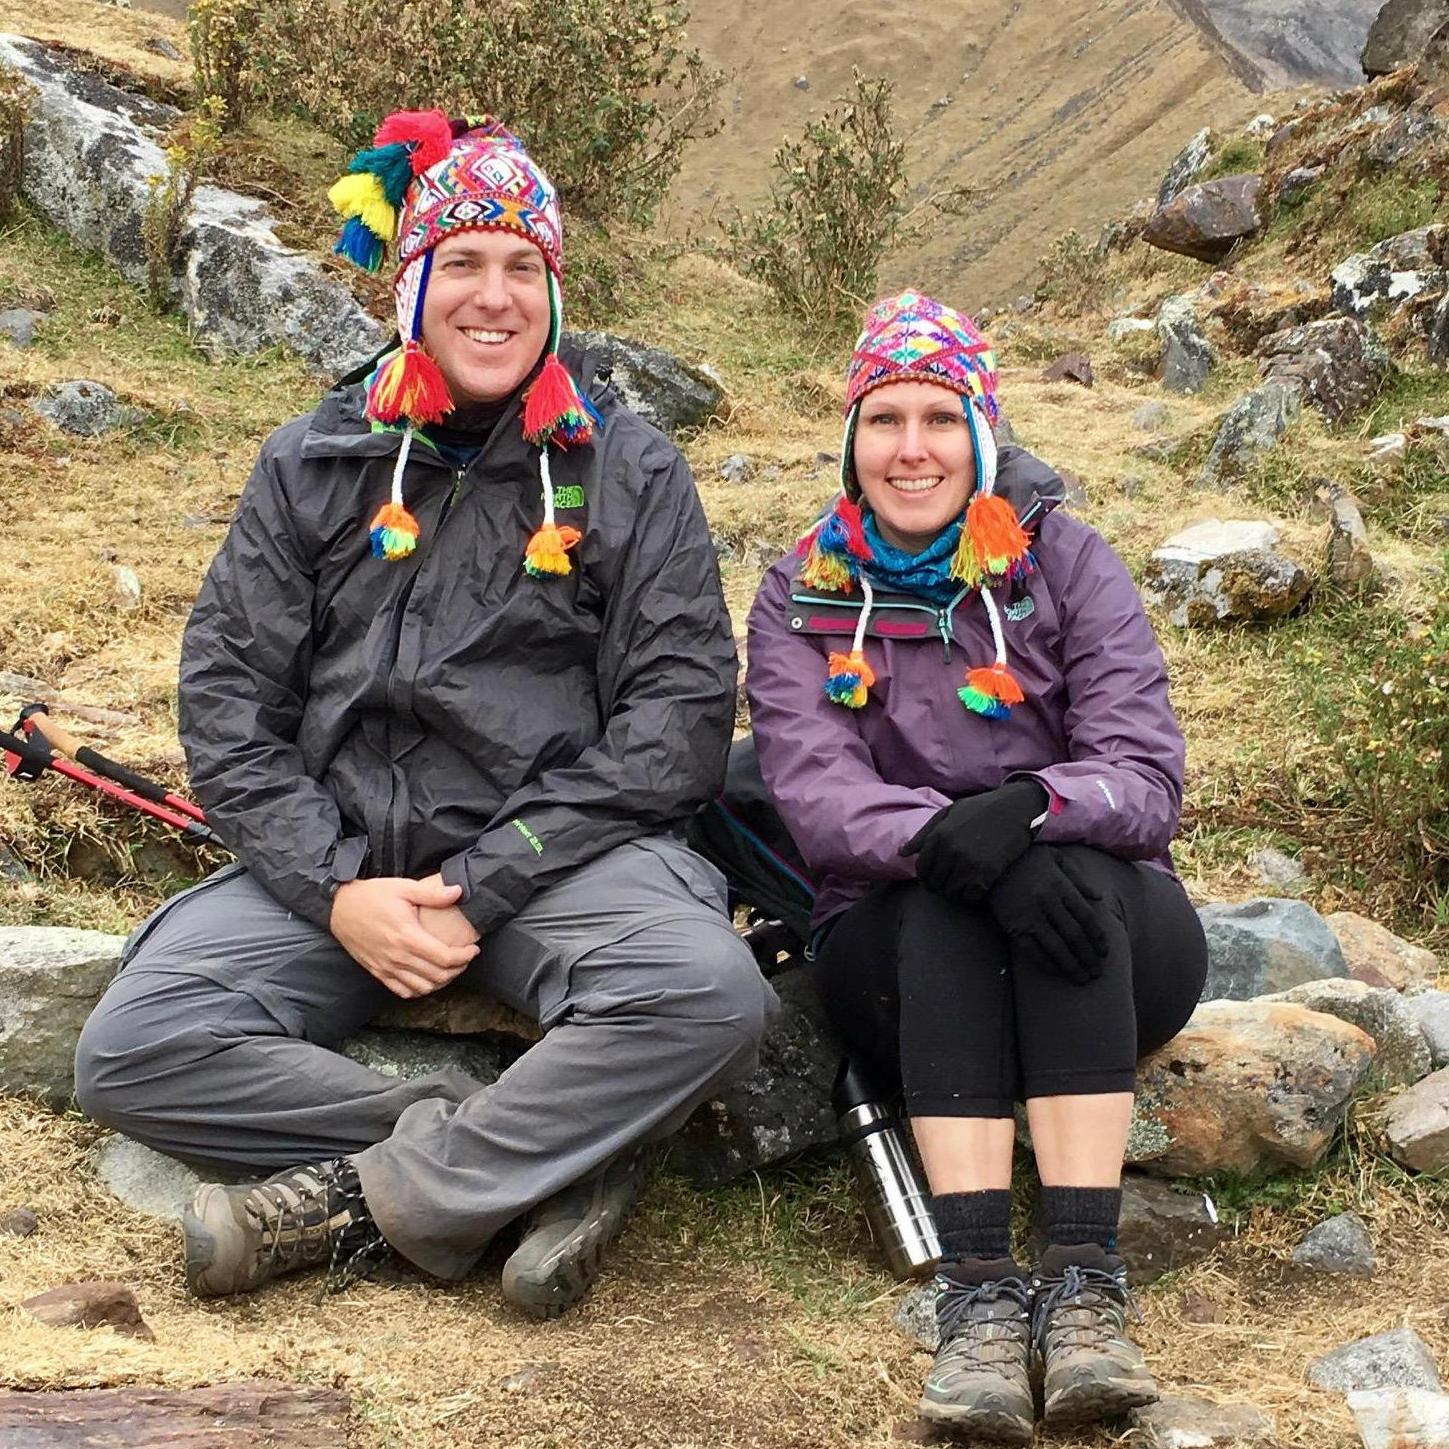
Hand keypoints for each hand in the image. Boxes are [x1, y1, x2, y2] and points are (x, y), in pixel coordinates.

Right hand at [330, 876, 479, 999]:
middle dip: (458, 969)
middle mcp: (398, 957)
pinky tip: (426, 978)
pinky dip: (419, 989)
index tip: (472, 949)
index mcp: (407, 936)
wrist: (339, 907)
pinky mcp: (377, 972)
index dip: (464, 957)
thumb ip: (433, 894)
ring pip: (422, 988)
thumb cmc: (371, 896)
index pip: (445, 958)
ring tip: (449, 968)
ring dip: (440, 982)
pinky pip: (402, 991)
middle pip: (437, 976)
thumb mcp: (403, 888)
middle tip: (465, 958)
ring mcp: (386, 967)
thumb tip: (459, 891)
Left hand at [900, 779, 1048, 902]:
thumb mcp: (948, 813)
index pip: (922, 869)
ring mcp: (968, 864)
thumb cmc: (981, 809)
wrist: (1016, 809)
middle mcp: (950, 851)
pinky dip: (971, 897)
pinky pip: (970, 897)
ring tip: (962, 886)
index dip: (926, 877)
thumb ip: (924, 834)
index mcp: (939, 835)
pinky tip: (976, 888)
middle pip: (935, 883)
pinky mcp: (986, 874)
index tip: (934, 878)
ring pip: (951, 893)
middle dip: (939, 886)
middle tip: (949, 883)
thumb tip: (902, 853)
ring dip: (955, 892)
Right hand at [986, 846, 1110, 983]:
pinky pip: (1032, 949)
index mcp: (1061, 886)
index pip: (1086, 917)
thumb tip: (1099, 898)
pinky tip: (1056, 971)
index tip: (1104, 952)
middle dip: (1088, 956)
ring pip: (1056, 946)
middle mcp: (1048, 902)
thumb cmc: (1027, 857)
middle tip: (1097, 972)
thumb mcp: (1056, 858)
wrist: (991, 859)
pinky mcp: (1013, 925)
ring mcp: (1030, 915)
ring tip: (1082, 978)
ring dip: (1071, 965)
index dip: (1098, 937)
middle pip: (1074, 935)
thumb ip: (1078, 877)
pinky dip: (1045, 962)